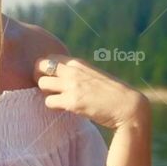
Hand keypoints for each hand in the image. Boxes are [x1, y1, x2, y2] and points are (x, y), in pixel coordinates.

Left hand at [33, 53, 149, 129]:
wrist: (128, 106)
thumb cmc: (111, 93)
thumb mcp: (93, 75)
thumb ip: (78, 73)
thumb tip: (62, 77)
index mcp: (78, 63)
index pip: (49, 58)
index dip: (44, 69)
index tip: (50, 79)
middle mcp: (73, 71)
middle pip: (40, 66)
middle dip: (38, 77)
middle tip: (46, 88)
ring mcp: (72, 86)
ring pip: (42, 84)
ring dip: (45, 93)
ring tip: (56, 98)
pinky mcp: (72, 102)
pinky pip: (49, 102)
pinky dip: (53, 106)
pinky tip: (63, 108)